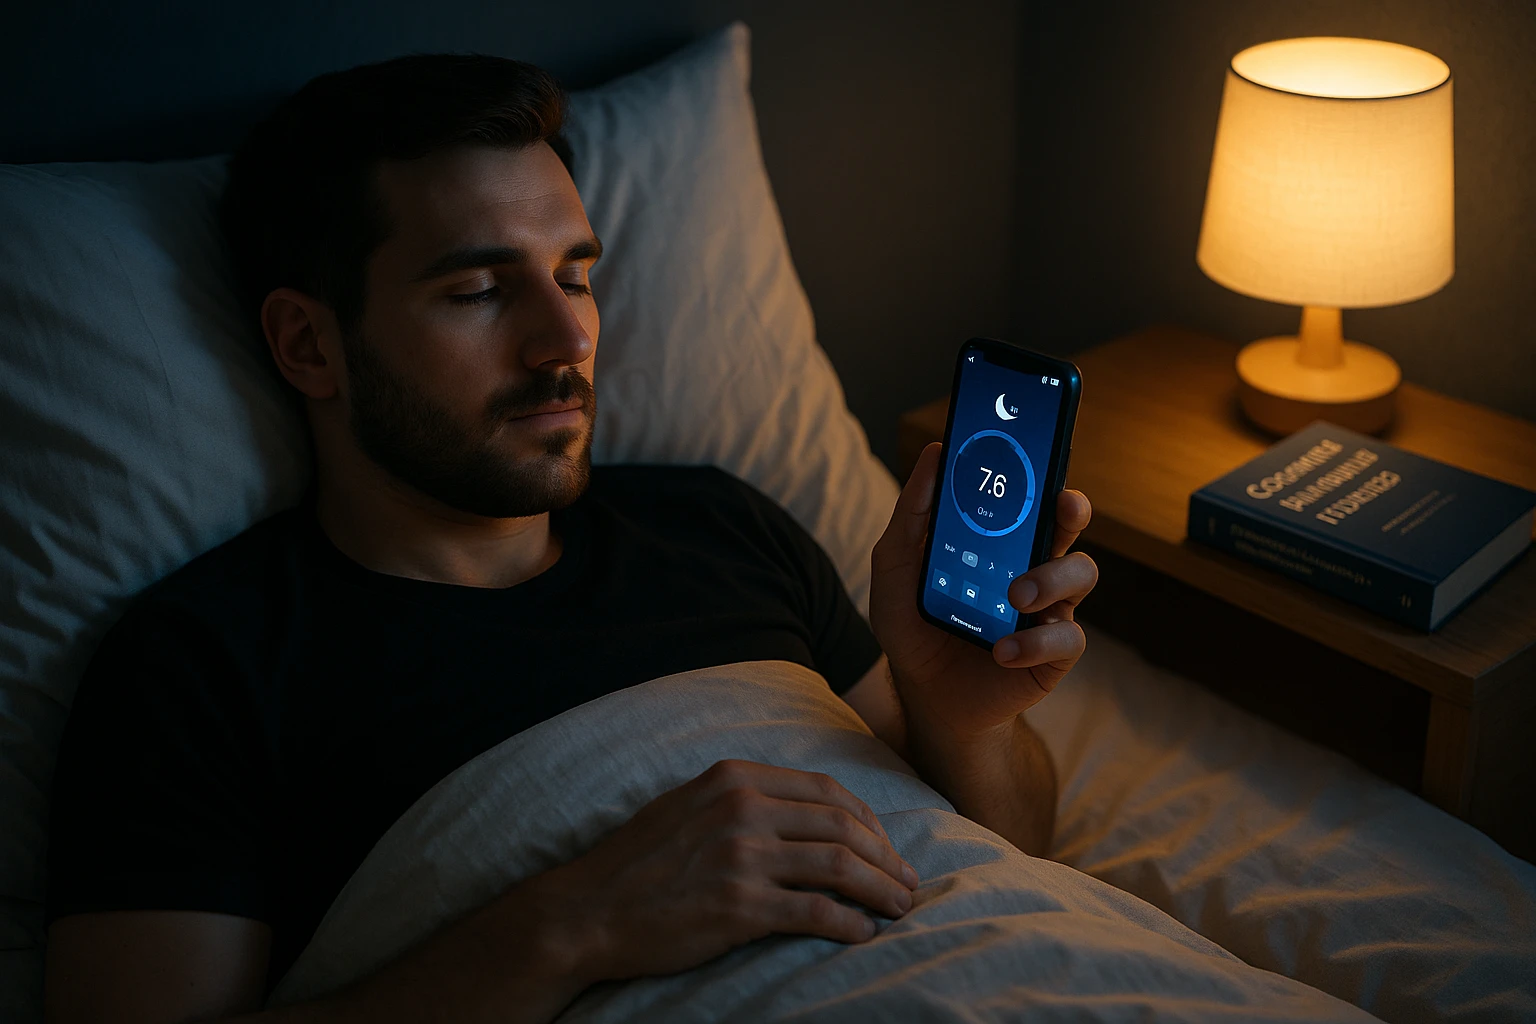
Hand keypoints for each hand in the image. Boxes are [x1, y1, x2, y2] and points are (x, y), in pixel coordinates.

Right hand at [538, 759, 919, 984]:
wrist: (586, 911)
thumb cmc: (636, 863)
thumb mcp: (687, 805)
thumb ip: (740, 798)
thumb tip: (798, 813)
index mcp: (734, 779)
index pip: (824, 790)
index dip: (867, 819)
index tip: (884, 844)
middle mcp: (743, 809)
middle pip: (841, 826)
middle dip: (885, 856)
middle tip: (907, 881)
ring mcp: (742, 857)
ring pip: (839, 866)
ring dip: (881, 889)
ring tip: (900, 907)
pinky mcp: (740, 906)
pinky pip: (816, 912)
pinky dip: (850, 924)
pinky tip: (864, 934)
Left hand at [869, 442, 1097, 747]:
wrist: (924, 695)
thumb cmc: (915, 624)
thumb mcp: (896, 569)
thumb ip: (912, 515)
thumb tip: (934, 454)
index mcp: (999, 537)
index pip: (1028, 491)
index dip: (1041, 465)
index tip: (1037, 443)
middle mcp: (1032, 562)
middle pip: (1069, 522)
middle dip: (1072, 507)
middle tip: (1062, 504)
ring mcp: (1048, 606)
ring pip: (1081, 572)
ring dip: (1051, 578)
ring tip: (1015, 597)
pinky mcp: (1054, 651)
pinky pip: (1067, 637)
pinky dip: (1034, 643)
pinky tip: (1002, 651)